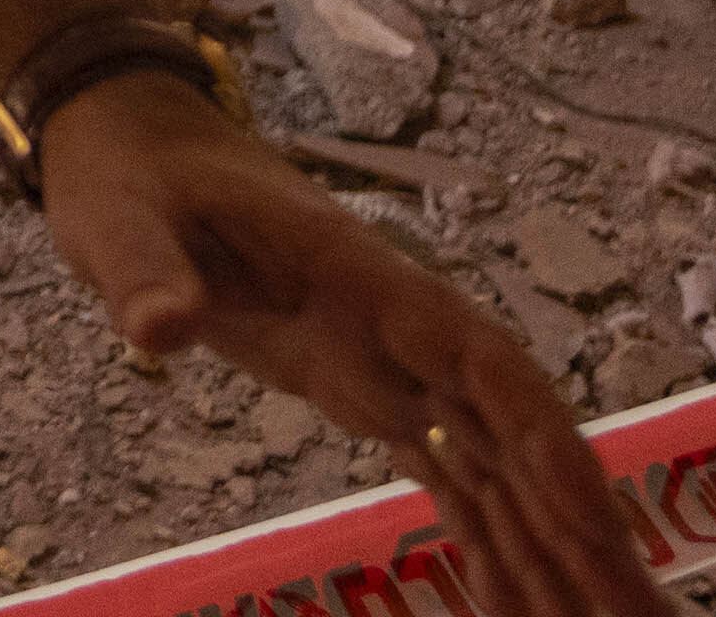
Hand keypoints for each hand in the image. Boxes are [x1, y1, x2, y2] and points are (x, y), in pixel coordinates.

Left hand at [43, 73, 668, 613]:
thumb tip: (156, 331)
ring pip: (500, 470)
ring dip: (557, 552)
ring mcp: (393, 365)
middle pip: (517, 434)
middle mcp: (402, 329)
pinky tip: (529, 611)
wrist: (135, 146)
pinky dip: (494, 547)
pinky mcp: (369, 394)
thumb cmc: (133, 175)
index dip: (543, 439)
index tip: (595, 518)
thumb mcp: (120, 219)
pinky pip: (453, 481)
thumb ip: (147, 274)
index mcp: (366, 280)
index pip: (482, 362)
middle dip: (582, 527)